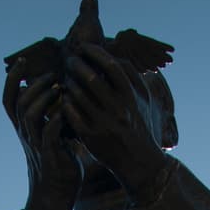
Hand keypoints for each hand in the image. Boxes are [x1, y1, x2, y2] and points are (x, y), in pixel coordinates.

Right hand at [3, 68, 80, 209]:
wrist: (54, 201)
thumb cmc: (58, 169)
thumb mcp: (54, 141)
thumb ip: (55, 121)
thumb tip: (66, 100)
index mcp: (25, 130)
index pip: (9, 100)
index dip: (12, 79)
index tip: (24, 61)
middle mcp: (26, 136)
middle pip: (19, 102)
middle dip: (34, 84)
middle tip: (52, 75)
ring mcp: (36, 147)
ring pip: (30, 114)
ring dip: (44, 98)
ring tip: (59, 89)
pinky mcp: (50, 157)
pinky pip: (49, 133)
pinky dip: (57, 119)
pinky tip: (67, 111)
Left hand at [63, 47, 166, 199]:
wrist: (139, 161)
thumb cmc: (139, 124)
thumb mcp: (143, 98)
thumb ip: (131, 74)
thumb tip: (112, 55)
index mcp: (130, 95)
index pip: (110, 64)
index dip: (94, 52)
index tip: (84, 47)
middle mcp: (117, 108)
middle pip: (91, 77)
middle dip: (77, 64)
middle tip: (70, 60)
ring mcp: (103, 123)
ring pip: (78, 95)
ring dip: (69, 83)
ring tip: (67, 79)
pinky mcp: (91, 137)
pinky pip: (72, 114)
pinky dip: (66, 103)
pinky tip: (66, 98)